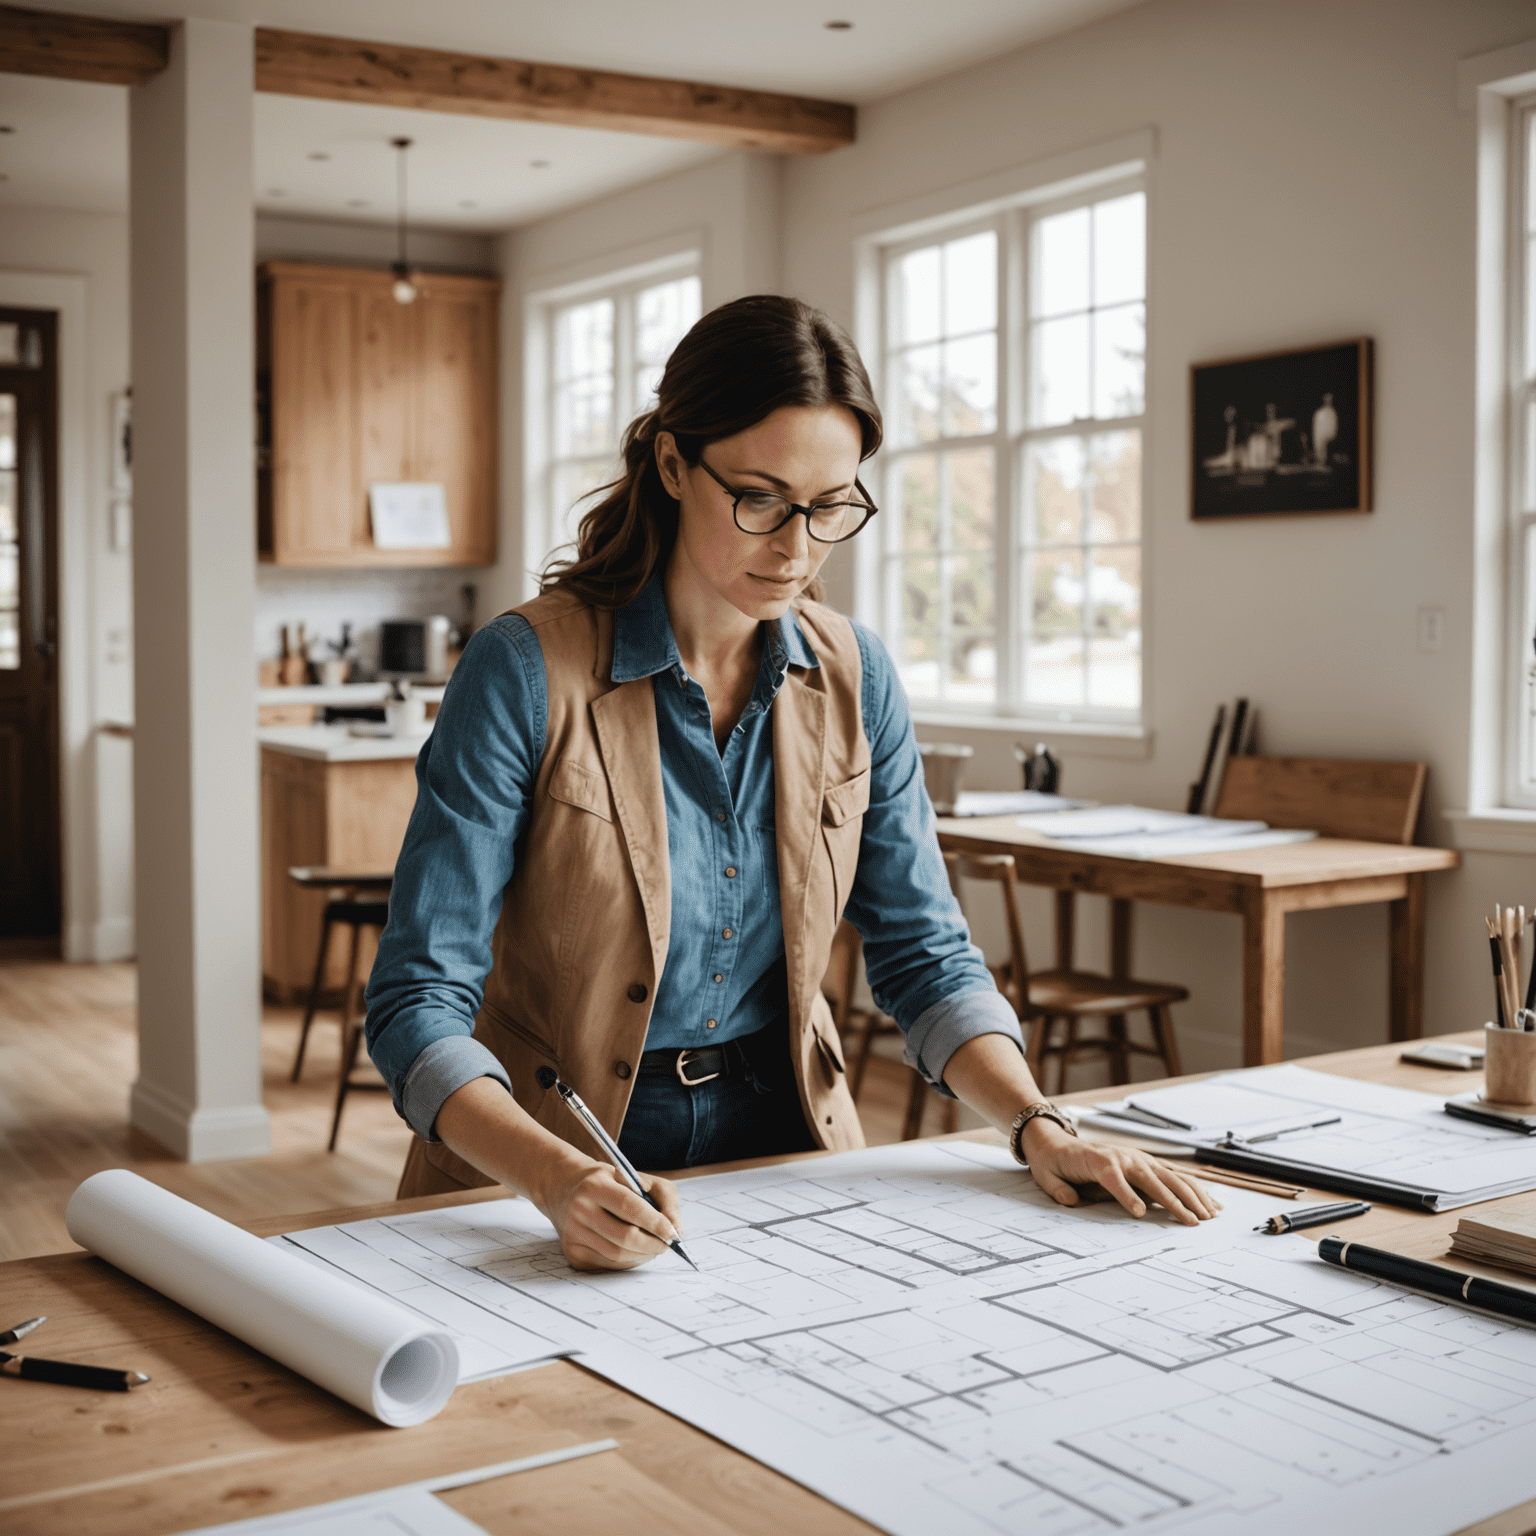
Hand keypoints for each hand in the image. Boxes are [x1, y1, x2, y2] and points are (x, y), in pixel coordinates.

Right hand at [537, 1159, 685, 1271]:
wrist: (565, 1188)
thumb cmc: (608, 1182)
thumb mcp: (636, 1176)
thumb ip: (663, 1196)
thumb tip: (675, 1229)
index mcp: (595, 1185)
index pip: (629, 1207)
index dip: (655, 1222)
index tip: (672, 1232)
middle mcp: (580, 1209)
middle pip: (624, 1237)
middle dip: (653, 1244)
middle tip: (667, 1244)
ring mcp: (573, 1234)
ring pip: (618, 1255)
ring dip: (643, 1255)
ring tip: (654, 1246)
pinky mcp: (573, 1253)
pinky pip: (609, 1264)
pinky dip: (629, 1261)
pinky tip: (635, 1250)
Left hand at [1020, 1120, 1220, 1225]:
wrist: (1057, 1142)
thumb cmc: (1055, 1163)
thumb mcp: (1047, 1177)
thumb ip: (1059, 1190)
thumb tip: (1071, 1200)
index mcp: (1099, 1161)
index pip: (1114, 1178)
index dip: (1127, 1195)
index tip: (1140, 1214)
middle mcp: (1123, 1156)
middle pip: (1152, 1178)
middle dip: (1175, 1201)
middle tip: (1193, 1223)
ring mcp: (1138, 1158)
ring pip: (1171, 1176)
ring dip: (1192, 1195)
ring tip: (1210, 1215)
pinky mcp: (1146, 1162)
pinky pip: (1174, 1175)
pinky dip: (1193, 1188)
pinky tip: (1210, 1201)